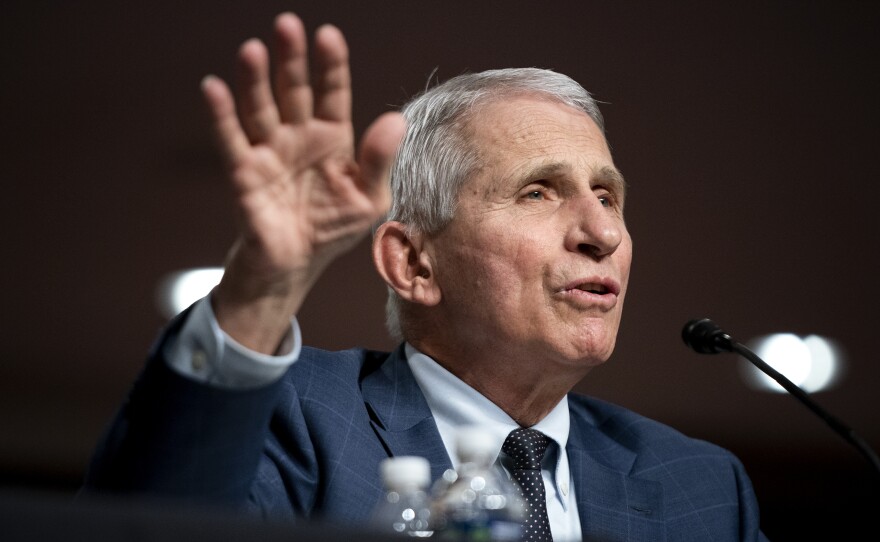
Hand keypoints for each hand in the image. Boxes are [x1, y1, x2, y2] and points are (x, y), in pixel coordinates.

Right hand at [200, 12, 404, 351]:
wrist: (296, 265)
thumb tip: (394, 119)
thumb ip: (379, 161)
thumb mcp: (368, 199)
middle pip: (293, 91)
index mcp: (332, 139)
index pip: (332, 94)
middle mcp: (298, 137)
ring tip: (252, 50)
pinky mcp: (244, 174)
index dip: (330, 66)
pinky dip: (221, 115)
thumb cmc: (333, 228)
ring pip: (260, 108)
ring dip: (254, 80)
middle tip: (287, 24)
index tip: (328, 35)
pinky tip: (213, 88)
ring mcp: (269, 152)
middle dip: (291, 60)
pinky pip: (231, 141)